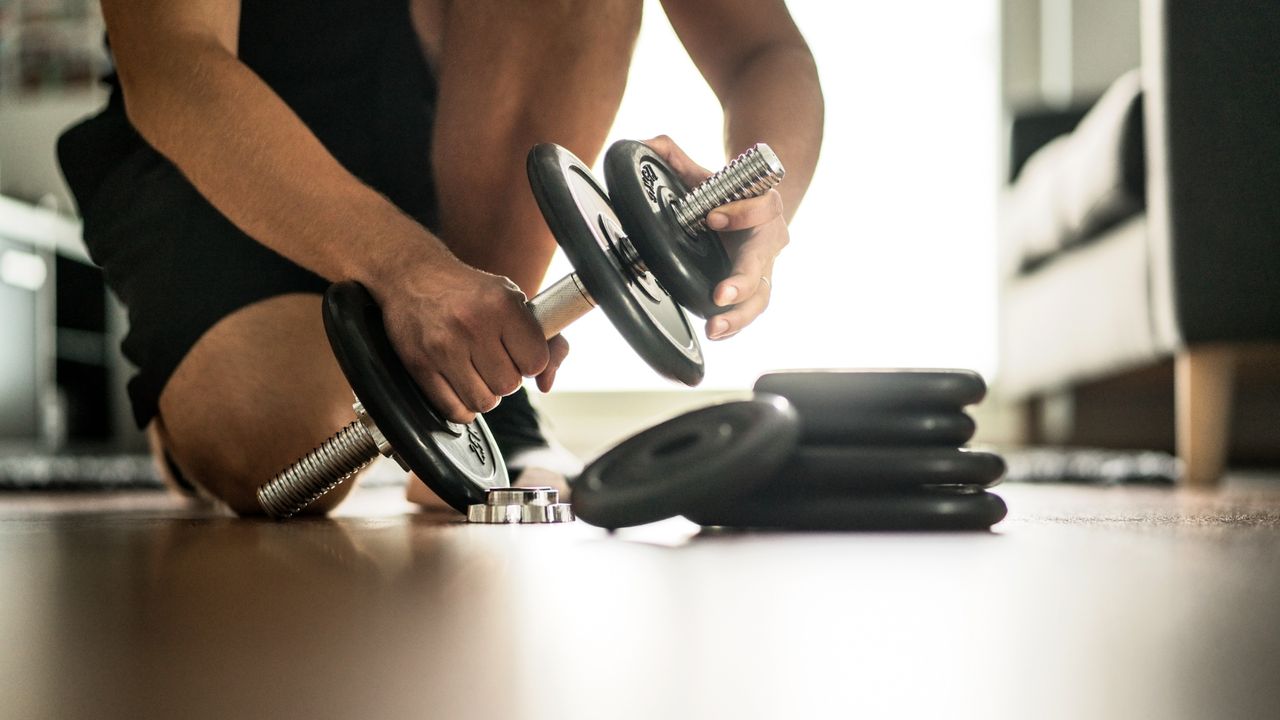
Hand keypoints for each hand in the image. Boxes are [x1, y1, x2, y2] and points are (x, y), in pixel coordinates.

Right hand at [370, 256, 568, 423]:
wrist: (413, 276)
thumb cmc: (470, 292)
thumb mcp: (514, 301)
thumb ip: (548, 341)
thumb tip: (547, 384)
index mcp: (501, 305)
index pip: (536, 362)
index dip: (531, 361)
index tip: (519, 352)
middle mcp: (472, 325)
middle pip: (509, 386)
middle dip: (506, 377)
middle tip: (494, 360)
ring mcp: (443, 347)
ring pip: (484, 403)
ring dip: (485, 393)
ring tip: (477, 371)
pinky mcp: (419, 365)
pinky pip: (454, 411)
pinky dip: (463, 406)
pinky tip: (461, 385)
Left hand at [643, 135, 788, 339]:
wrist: (753, 211)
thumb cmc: (726, 196)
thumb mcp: (703, 175)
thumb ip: (673, 156)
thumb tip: (644, 144)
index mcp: (762, 205)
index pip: (761, 208)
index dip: (739, 212)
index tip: (710, 216)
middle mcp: (769, 239)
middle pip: (762, 261)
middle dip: (742, 280)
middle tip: (721, 295)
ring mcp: (763, 268)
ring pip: (761, 295)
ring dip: (740, 314)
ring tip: (716, 327)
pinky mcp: (754, 289)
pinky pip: (751, 310)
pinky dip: (735, 323)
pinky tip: (717, 332)